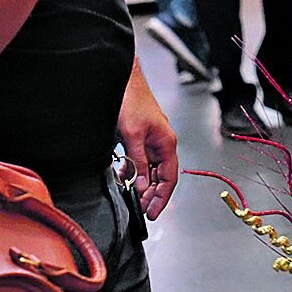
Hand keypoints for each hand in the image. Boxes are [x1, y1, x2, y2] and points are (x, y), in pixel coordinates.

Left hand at [116, 67, 177, 218]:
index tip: (152, 212)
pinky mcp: (139, 136)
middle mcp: (161, 142)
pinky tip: (125, 177)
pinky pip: (140, 160)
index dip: (162, 197)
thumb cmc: (132, 99)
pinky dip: (134, 171)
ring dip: (142, 184)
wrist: (122, 79)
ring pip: (150, 169)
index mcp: (166, 142)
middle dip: (152, 194)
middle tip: (141, 209)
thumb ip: (138, 162)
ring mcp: (150, 139)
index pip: (169, 178)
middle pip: (161, 176)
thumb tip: (142, 185)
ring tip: (133, 197)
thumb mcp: (132, 136)